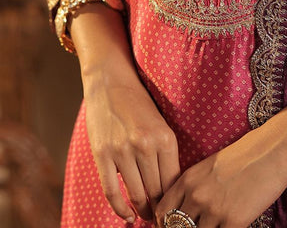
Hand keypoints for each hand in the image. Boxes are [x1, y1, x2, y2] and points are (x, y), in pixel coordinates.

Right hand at [69, 1, 180, 223]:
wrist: (111, 81)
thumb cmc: (139, 102)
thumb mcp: (161, 123)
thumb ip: (166, 151)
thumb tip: (171, 186)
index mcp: (165, 137)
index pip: (174, 181)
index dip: (175, 200)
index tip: (176, 210)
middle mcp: (146, 145)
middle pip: (156, 191)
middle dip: (160, 209)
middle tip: (162, 219)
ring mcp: (122, 150)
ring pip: (136, 193)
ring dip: (142, 210)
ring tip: (145, 217)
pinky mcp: (102, 154)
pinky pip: (111, 191)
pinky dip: (119, 208)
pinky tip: (126, 215)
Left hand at [154, 124, 286, 227]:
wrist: (272, 150)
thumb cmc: (246, 154)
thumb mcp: (211, 165)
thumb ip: (196, 185)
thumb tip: (190, 207)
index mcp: (188, 179)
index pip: (162, 211)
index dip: (165, 223)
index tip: (174, 225)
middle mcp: (196, 196)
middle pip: (176, 227)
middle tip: (199, 225)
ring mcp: (213, 211)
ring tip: (218, 224)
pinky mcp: (233, 222)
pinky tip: (232, 226)